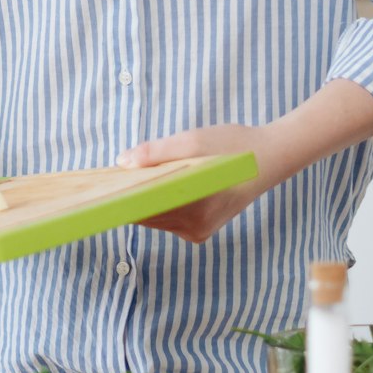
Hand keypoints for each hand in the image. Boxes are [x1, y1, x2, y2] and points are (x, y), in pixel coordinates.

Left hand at [118, 123, 277, 243]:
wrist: (269, 158)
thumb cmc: (233, 145)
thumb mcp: (193, 140)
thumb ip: (157, 152)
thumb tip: (122, 162)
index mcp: (194, 207)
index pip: (142, 208)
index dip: (120, 196)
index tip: (102, 184)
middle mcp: (195, 227)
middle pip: (146, 214)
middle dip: (130, 195)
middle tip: (115, 173)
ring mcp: (198, 232)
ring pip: (155, 217)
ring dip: (144, 199)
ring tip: (136, 175)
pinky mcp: (200, 231)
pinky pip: (167, 219)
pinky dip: (158, 203)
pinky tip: (157, 184)